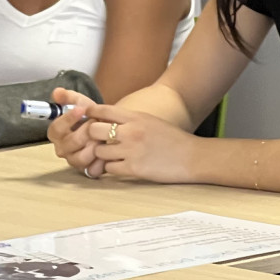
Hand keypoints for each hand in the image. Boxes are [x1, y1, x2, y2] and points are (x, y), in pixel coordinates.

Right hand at [47, 88, 103, 176]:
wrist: (106, 128)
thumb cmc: (90, 115)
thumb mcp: (80, 102)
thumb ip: (67, 97)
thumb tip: (57, 92)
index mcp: (56, 133)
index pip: (56, 128)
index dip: (68, 119)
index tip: (82, 109)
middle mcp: (62, 149)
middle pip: (70, 143)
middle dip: (86, 131)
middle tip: (97, 122)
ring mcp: (74, 161)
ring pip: (81, 158)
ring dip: (94, 145)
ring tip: (103, 136)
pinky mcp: (87, 170)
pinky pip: (92, 169)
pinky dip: (101, 161)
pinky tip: (108, 149)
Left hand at [82, 104, 198, 184]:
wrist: (194, 157)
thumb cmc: (172, 139)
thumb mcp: (149, 120)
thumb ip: (128, 119)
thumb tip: (107, 120)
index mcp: (135, 117)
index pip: (102, 110)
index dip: (90, 113)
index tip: (85, 117)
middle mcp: (130, 132)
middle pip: (93, 130)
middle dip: (91, 136)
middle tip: (93, 141)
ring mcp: (131, 151)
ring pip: (98, 151)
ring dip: (100, 154)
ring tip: (107, 156)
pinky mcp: (135, 169)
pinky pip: (109, 168)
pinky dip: (110, 168)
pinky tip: (117, 166)